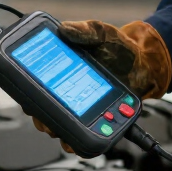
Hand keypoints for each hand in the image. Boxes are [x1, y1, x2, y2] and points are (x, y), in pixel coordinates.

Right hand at [28, 19, 171, 153]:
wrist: (143, 63)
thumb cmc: (117, 46)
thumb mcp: (100, 33)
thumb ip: (84, 30)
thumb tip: (65, 29)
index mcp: (59, 72)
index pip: (33, 88)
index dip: (28, 97)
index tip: (30, 102)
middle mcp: (65, 92)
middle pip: (42, 113)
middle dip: (42, 120)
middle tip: (48, 120)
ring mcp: (79, 108)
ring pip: (58, 129)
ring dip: (58, 131)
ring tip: (63, 130)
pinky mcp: (94, 120)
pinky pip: (81, 137)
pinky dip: (78, 140)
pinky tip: (82, 137)